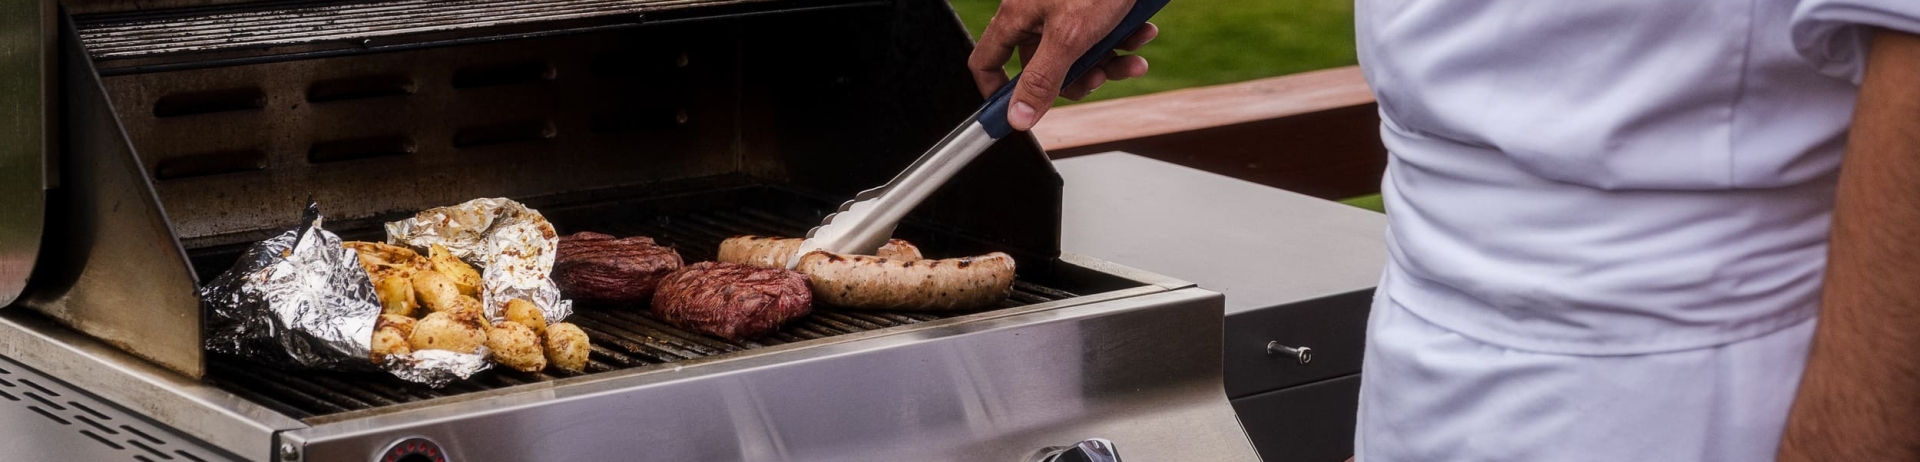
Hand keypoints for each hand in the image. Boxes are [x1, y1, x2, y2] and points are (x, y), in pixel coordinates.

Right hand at [968, 0, 1158, 130]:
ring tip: (1132, 60)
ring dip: (1109, 62)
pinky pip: (1101, 34)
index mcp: (1017, 17)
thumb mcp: (1070, 38)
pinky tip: (1142, 34)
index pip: (987, 61)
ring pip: (1079, 54)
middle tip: (1098, 78)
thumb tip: (1017, 118)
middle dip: (1076, 79)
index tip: (1018, 115)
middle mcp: (1036, 13)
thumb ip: (1041, 80)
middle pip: (1043, 66)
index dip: (998, 93)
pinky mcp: (1092, 4)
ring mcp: (1064, 8)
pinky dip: (1123, 40)